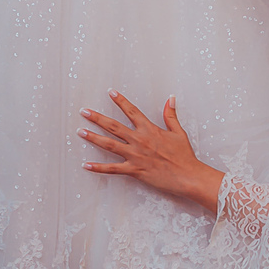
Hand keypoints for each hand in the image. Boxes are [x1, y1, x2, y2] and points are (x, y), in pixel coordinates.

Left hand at [79, 92, 223, 212]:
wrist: (188, 176)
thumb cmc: (184, 156)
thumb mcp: (178, 132)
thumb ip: (170, 115)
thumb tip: (170, 98)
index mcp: (149, 129)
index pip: (131, 111)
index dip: (120, 101)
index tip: (110, 92)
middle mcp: (139, 140)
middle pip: (114, 126)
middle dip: (97, 118)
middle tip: (84, 112)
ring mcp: (135, 155)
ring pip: (110, 145)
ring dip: (93, 138)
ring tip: (80, 132)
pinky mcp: (134, 170)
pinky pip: (113, 169)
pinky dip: (99, 168)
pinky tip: (86, 165)